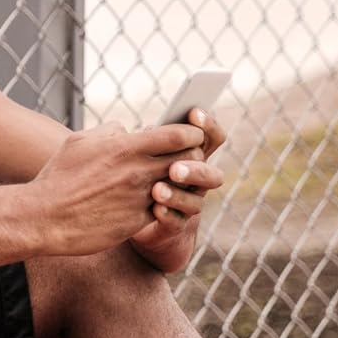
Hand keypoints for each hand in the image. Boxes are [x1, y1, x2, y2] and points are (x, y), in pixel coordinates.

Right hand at [32, 121, 205, 255]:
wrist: (43, 218)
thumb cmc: (57, 178)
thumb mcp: (78, 142)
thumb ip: (109, 131)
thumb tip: (127, 130)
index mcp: (126, 148)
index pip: (180, 135)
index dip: (191, 134)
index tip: (189, 136)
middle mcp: (138, 172)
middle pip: (189, 161)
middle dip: (192, 158)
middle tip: (183, 159)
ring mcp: (140, 199)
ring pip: (180, 187)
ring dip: (178, 183)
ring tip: (168, 180)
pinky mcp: (137, 222)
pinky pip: (163, 209)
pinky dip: (162, 204)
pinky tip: (150, 202)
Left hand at [130, 106, 226, 268]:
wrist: (127, 215)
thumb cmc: (133, 174)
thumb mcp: (137, 152)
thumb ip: (146, 140)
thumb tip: (139, 128)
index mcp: (189, 156)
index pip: (211, 138)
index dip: (207, 125)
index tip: (193, 112)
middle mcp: (195, 181)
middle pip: (210, 173)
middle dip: (195, 169)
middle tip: (174, 167)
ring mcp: (187, 204)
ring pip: (196, 201)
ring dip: (178, 195)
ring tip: (157, 190)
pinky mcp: (174, 225)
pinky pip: (177, 222)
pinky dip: (167, 214)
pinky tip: (155, 208)